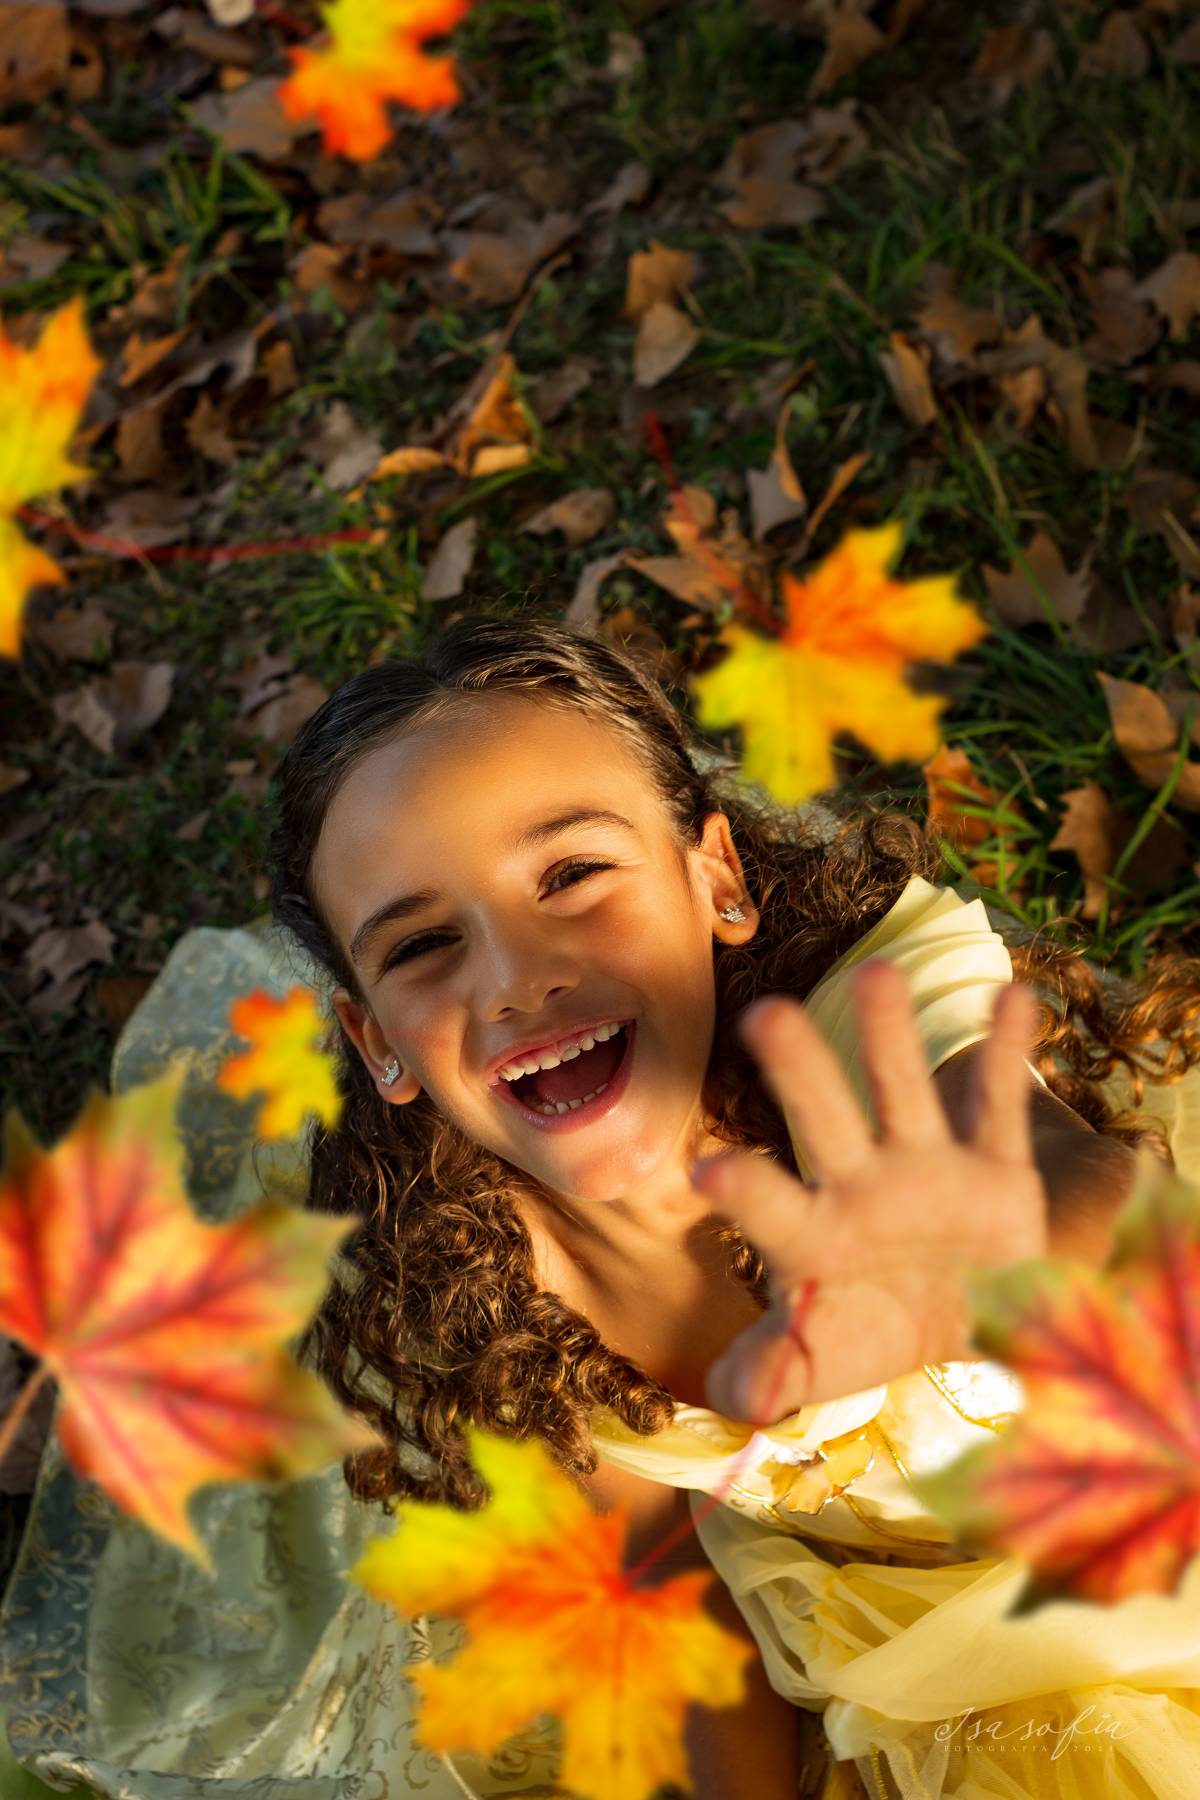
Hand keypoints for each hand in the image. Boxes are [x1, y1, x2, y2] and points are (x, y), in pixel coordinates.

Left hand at [692, 958, 1047, 1423]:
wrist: (962, 1319)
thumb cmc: (869, 1330)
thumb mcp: (823, 1364)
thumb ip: (770, 1374)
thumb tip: (726, 1400)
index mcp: (811, 1235)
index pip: (772, 1208)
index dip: (745, 1191)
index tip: (706, 1168)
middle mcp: (860, 1184)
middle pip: (825, 1120)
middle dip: (799, 1071)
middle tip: (766, 1013)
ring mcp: (926, 1167)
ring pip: (902, 1090)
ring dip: (890, 1035)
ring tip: (877, 973)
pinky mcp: (993, 1169)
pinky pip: (997, 1104)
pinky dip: (1007, 1050)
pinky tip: (1013, 995)